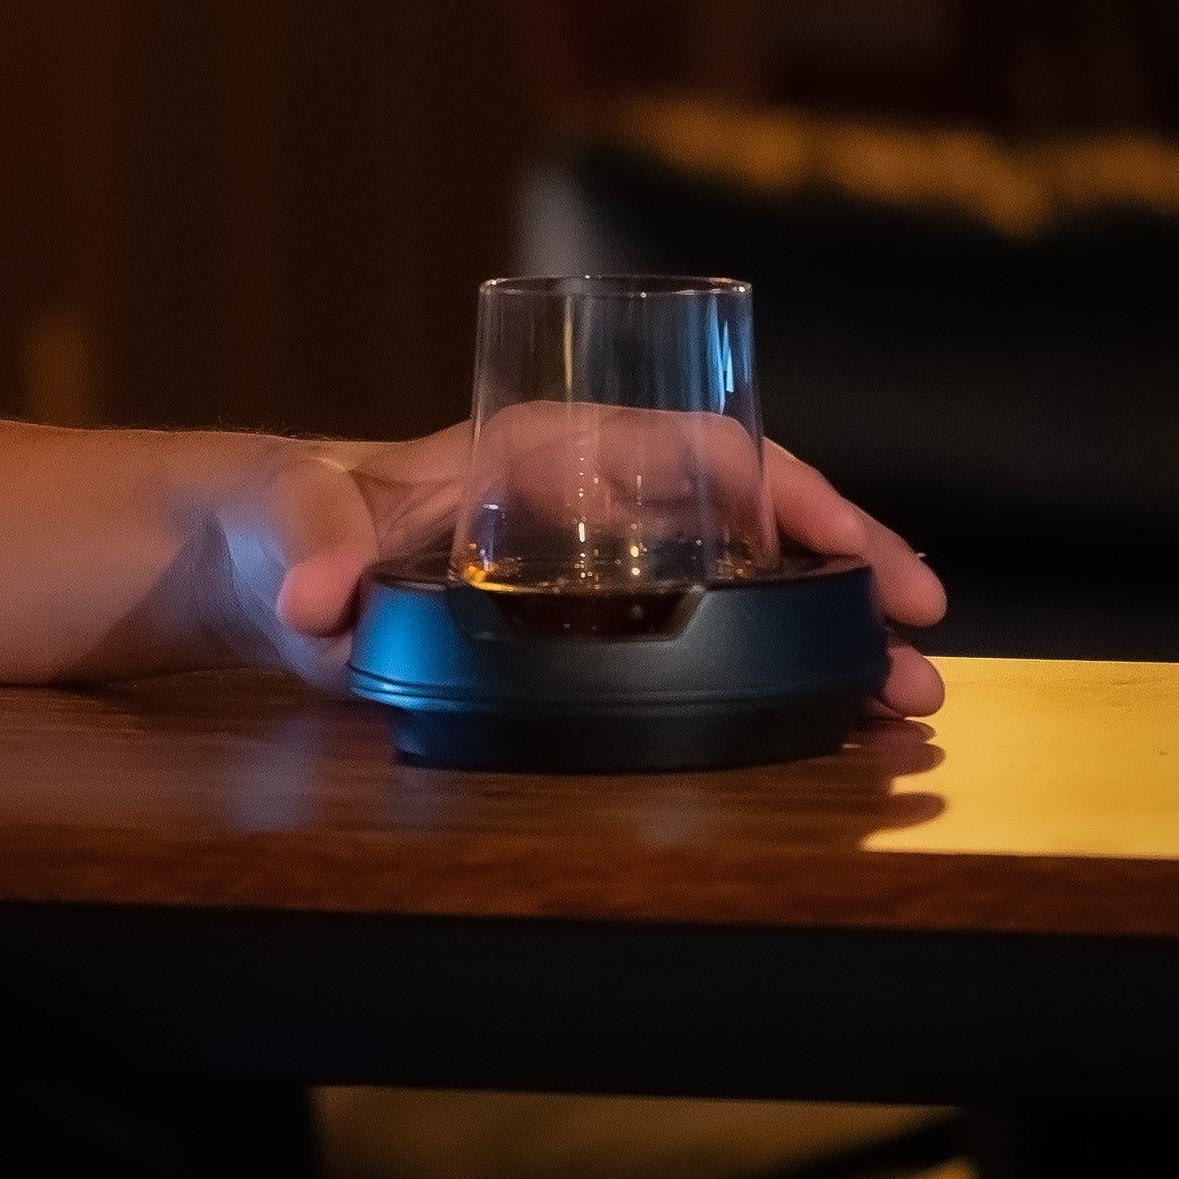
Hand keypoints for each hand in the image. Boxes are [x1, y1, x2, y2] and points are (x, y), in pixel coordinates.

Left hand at [206, 426, 946, 715]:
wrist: (256, 564)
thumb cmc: (280, 515)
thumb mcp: (289, 517)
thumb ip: (308, 548)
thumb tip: (322, 603)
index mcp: (546, 451)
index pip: (701, 453)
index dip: (795, 497)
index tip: (865, 563)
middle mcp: (589, 503)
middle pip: (749, 526)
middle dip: (847, 583)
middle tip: (922, 665)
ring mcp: (591, 570)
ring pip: (738, 590)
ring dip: (822, 643)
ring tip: (901, 711)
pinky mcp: (576, 633)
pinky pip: (692, 643)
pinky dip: (762, 677)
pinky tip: (820, 727)